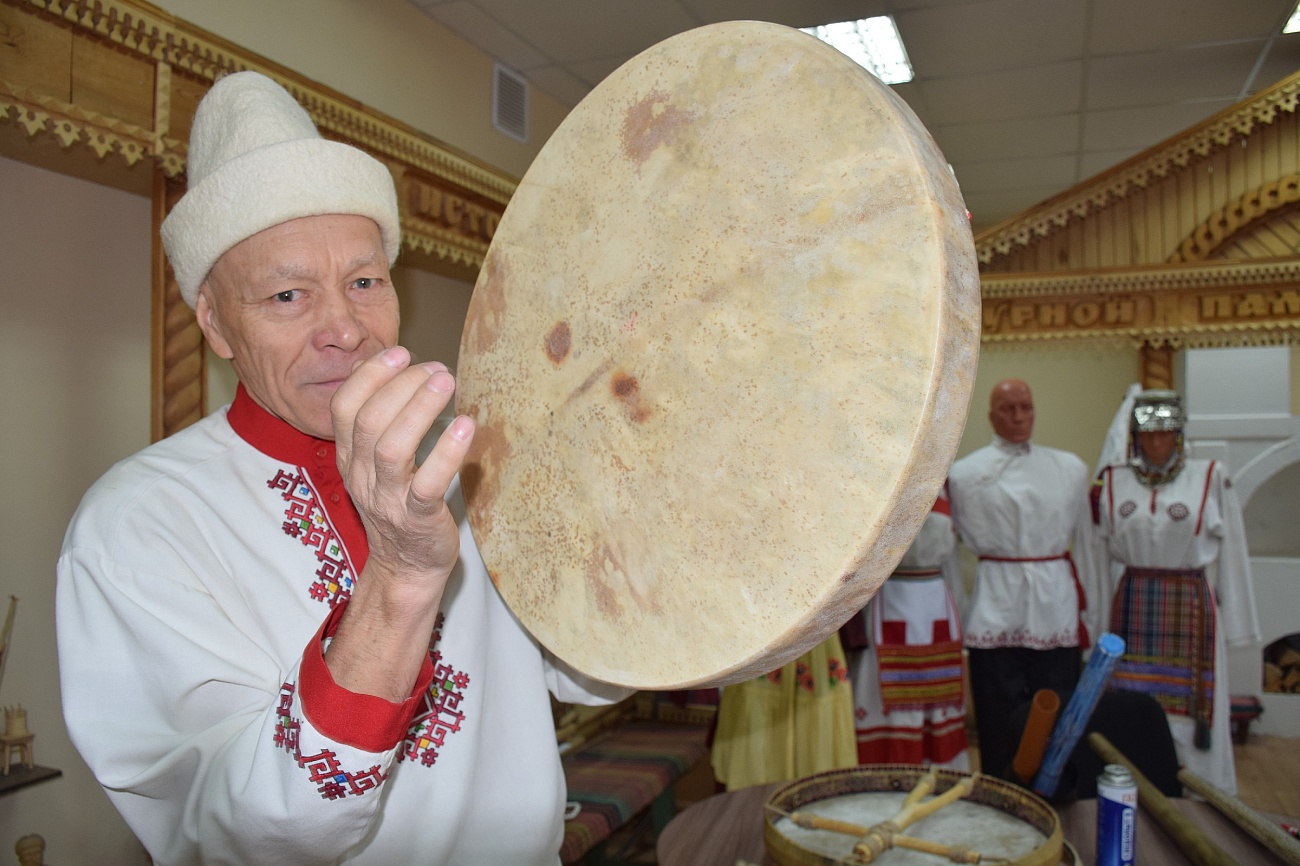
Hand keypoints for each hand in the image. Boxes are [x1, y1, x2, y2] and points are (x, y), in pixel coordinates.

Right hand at [324, 346, 475, 699]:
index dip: (370, 375)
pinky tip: (465, 426)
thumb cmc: (400, 504)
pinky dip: (446, 452)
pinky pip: (428, 483)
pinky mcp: (418, 519)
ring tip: (446, 383)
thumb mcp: (377, 463)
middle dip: (401, 385)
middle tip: (436, 368)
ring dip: (419, 409)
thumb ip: (380, 420)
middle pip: (369, 420)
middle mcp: (362, 476)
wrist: (407, 568)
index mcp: (350, 457)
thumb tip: (393, 366)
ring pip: (391, 448)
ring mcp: (388, 499)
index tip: (401, 353)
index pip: (344, 407)